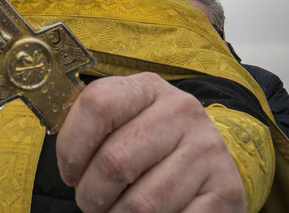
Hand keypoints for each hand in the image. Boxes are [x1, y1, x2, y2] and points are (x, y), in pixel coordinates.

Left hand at [56, 72, 245, 212]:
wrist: (210, 160)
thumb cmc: (148, 142)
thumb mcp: (122, 121)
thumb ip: (90, 126)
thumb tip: (63, 157)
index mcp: (148, 88)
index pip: (98, 105)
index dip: (72, 146)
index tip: (69, 172)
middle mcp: (182, 111)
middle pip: (114, 161)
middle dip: (90, 194)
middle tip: (90, 201)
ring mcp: (207, 151)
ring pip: (141, 203)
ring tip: (114, 212)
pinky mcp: (225, 191)